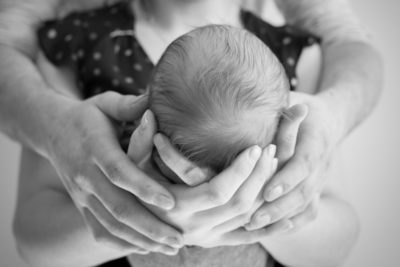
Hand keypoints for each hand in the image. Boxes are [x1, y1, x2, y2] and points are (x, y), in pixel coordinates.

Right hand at [46, 92, 182, 254]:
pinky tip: (145, 249)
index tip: (171, 202)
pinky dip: (122, 243)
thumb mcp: (104, 104)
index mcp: (95, 148)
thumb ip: (129, 105)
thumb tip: (154, 101)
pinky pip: (100, 230)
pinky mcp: (81, 205)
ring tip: (169, 248)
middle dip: (150, 225)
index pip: (120, 172)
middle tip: (179, 238)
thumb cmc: (86, 116)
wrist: (51, 131)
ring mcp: (82, 194)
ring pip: (111, 224)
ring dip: (141, 239)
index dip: (145, 188)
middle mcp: (86, 176)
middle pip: (118, 207)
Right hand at [139, 132, 285, 246]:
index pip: (219, 190)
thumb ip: (140, 142)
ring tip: (274, 163)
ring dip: (264, 190)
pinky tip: (281, 206)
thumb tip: (148, 114)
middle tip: (270, 149)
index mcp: (176, 207)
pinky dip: (266, 221)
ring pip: (247, 218)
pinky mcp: (214, 240)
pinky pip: (247, 233)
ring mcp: (206, 236)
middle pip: (239, 204)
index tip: (255, 147)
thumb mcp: (132, 166)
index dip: (240, 170)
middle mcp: (194, 227)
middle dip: (259, 176)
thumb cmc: (133, 189)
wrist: (136, 222)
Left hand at [247, 93, 338, 230]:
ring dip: (280, 217)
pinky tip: (273, 230)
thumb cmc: (304, 107)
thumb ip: (280, 111)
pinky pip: (309, 210)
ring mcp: (320, 178)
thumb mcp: (294, 101)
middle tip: (252, 219)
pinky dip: (294, 222)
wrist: (331, 119)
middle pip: (303, 191)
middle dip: (278, 207)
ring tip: (254, 227)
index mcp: (316, 139)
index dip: (286, 179)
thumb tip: (249, 105)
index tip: (267, 191)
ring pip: (305, 204)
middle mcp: (321, 163)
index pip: (303, 164)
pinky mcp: (317, 187)